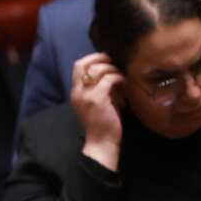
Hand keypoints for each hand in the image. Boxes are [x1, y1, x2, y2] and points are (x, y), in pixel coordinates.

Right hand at [71, 52, 123, 170]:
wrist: (101, 142)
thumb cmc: (102, 124)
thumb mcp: (95, 103)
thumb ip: (99, 88)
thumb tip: (112, 73)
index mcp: (75, 92)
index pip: (77, 66)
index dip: (92, 58)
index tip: (106, 60)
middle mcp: (77, 91)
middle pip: (83, 63)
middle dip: (100, 58)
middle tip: (113, 62)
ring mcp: (86, 95)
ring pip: (98, 69)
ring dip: (112, 69)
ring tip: (121, 77)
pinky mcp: (98, 99)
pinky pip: (109, 79)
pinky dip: (119, 78)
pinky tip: (125, 84)